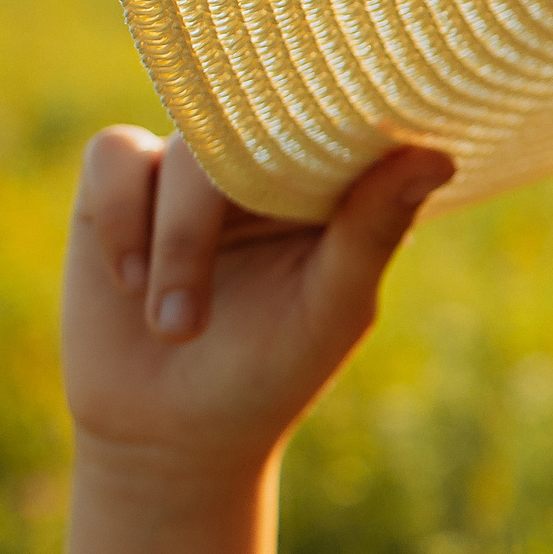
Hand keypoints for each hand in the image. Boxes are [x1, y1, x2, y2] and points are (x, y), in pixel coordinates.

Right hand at [61, 128, 454, 488]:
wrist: (169, 431)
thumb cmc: (270, 371)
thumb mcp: (331, 306)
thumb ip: (374, 230)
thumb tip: (438, 156)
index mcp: (331, 186)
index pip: (341, 122)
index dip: (335, 125)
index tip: (322, 180)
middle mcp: (263, 166)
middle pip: (250, 132)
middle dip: (224, 217)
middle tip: (205, 313)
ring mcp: (192, 173)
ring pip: (181, 152)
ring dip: (176, 243)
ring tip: (176, 326)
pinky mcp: (120, 184)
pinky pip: (114, 155)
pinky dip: (121, 220)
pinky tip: (131, 283)